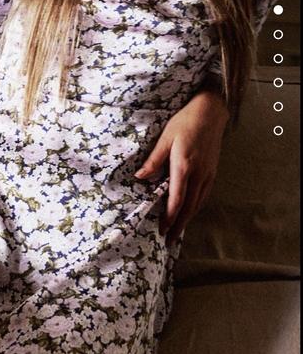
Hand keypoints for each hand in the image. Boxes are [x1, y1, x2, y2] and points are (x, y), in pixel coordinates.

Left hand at [134, 90, 229, 245]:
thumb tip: (140, 177)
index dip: (170, 216)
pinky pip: (203, 195)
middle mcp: (198, 173)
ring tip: (177, 232)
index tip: (163, 230)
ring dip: (187, 219)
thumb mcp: (165, 138)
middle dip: (178, 225)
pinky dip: (195, 207)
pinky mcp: (212, 171)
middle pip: (189, 206)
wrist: (211, 112)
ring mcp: (208, 173)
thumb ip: (154, 159)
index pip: (177, 198)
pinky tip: (190, 211)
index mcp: (184, 166)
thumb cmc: (185, 122)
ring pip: (198, 203)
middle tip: (169, 241)